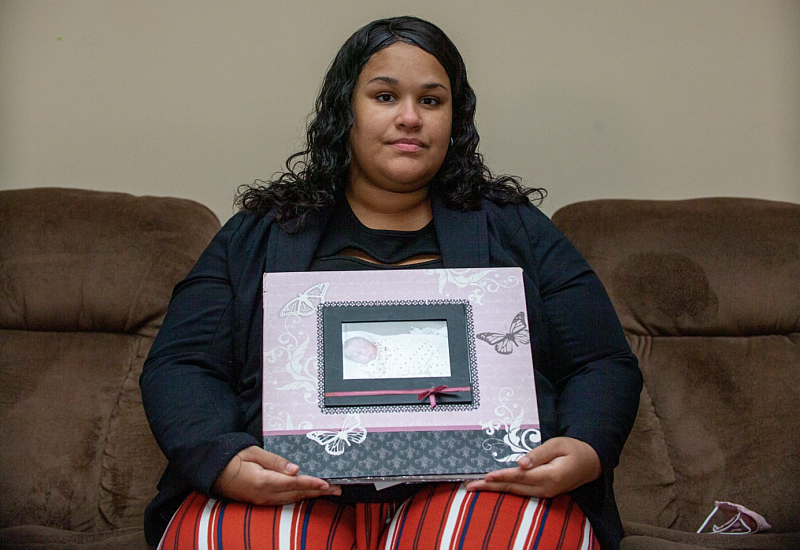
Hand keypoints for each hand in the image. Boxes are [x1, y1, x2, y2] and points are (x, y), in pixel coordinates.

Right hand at [212, 446, 340, 504]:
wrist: (214, 472)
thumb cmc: (234, 457)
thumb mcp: (254, 452)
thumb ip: (275, 461)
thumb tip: (296, 469)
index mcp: (263, 481)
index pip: (293, 483)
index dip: (311, 483)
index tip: (327, 483)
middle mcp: (265, 495)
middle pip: (297, 494)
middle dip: (318, 492)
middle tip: (338, 488)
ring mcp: (263, 500)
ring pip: (292, 499)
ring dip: (311, 495)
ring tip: (329, 492)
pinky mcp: (262, 501)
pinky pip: (285, 501)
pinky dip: (299, 497)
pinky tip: (309, 494)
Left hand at [465, 437, 600, 498]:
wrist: (590, 463)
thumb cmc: (573, 450)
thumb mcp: (557, 445)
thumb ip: (539, 454)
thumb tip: (521, 463)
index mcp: (550, 476)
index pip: (520, 476)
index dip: (502, 476)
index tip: (486, 476)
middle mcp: (546, 488)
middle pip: (514, 488)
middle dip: (491, 487)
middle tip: (470, 485)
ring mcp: (545, 493)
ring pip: (515, 492)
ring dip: (495, 490)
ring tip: (476, 487)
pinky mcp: (543, 493)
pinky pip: (521, 492)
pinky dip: (506, 489)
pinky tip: (494, 487)